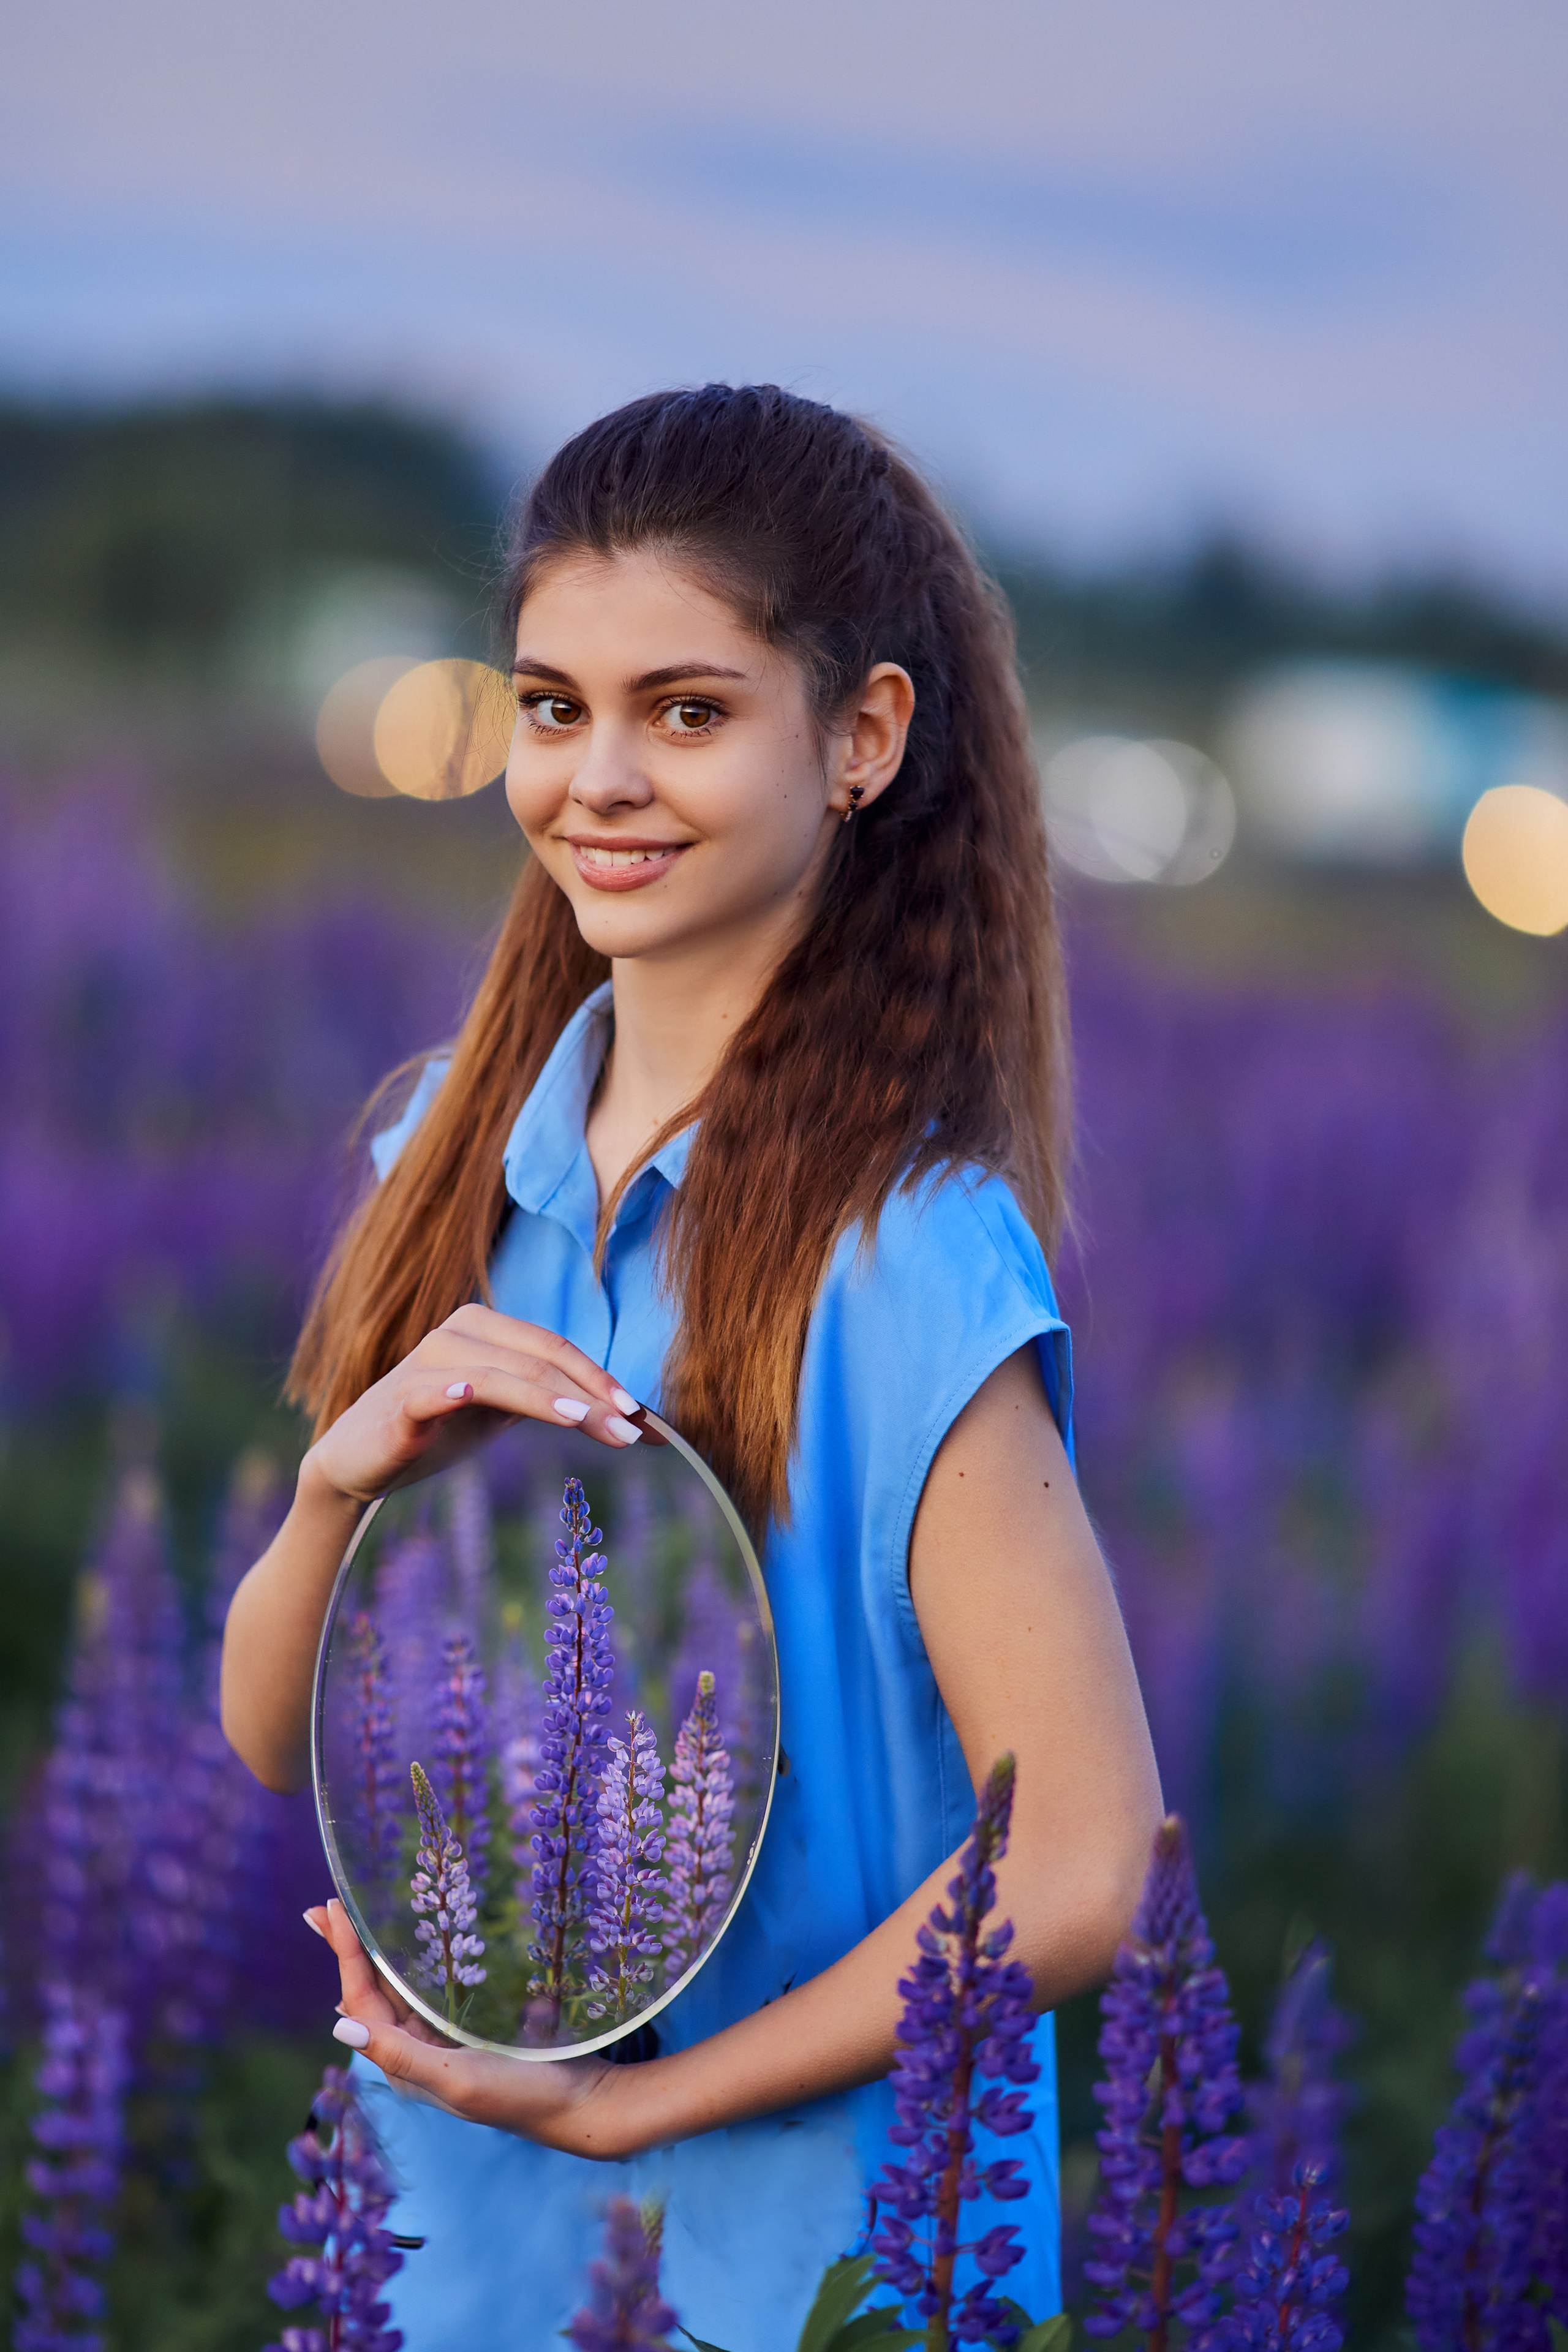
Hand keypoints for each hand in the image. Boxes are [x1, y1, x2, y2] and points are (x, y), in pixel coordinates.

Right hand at [301, 1303, 662, 1508]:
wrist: (359, 1462)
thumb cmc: (438, 1431)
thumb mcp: (505, 1413)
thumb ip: (557, 1404)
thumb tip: (634, 1421)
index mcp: (488, 1328)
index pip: (559, 1350)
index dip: (604, 1381)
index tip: (645, 1421)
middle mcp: (460, 1332)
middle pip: (541, 1359)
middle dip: (593, 1396)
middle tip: (633, 1433)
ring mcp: (428, 1362)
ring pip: (504, 1375)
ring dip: (552, 1400)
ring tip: (591, 1423)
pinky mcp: (401, 1398)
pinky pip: (439, 1390)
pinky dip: (463, 1390)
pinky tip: (481, 1397)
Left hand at [307, 1899, 628, 2157]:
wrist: (578, 2102)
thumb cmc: (519, 2093)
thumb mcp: (455, 2077)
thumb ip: (399, 2054)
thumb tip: (339, 2026)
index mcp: (403, 2066)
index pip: (362, 2001)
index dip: (344, 1954)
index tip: (330, 1909)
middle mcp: (414, 2053)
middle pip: (369, 1993)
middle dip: (345, 1951)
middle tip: (320, 1909)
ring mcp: (440, 2041)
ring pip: (394, 1990)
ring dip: (370, 1956)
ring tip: (346, 1923)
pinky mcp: (467, 2031)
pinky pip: (425, 1991)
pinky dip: (406, 1967)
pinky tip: (402, 1952)